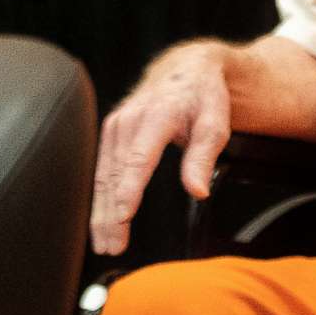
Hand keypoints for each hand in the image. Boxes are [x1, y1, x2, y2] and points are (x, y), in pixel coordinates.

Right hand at [90, 41, 234, 256]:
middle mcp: (130, 119)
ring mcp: (116, 125)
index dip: (129, 189)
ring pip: (103, 176)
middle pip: (116, 173)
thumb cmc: (204, 97)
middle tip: (112, 245)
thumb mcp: (216, 123)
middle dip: (111, 213)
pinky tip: (101, 222)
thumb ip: (203, 157)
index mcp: (157, 114)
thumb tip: (198, 191)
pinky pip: (101, 170)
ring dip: (101, 212)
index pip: (139, 158)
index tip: (123, 216)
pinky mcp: (110, 133)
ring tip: (104, 243)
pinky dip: (99, 199)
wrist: (187, 69)